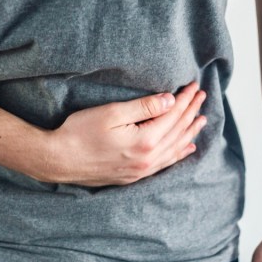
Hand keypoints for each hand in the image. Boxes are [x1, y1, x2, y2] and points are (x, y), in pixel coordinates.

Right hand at [43, 80, 207, 185]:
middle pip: (178, 132)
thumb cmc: (79, 133)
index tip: (194, 86)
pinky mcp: (133, 176)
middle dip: (191, 112)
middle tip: (202, 97)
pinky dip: (178, 153)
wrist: (59, 160)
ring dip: (189, 132)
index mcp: (145, 141)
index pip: (173, 116)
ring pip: (175, 149)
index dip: (185, 99)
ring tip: (201, 120)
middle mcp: (147, 159)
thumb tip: (170, 101)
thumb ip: (144, 107)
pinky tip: (186, 148)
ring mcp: (141, 170)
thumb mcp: (111, 113)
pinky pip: (165, 164)